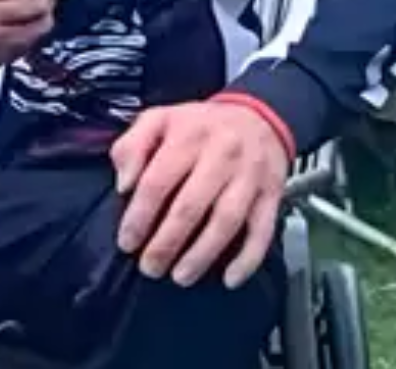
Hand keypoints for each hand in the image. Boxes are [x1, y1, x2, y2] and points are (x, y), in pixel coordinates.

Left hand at [110, 100, 291, 289]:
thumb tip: (124, 184)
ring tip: (181, 276)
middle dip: (166, 243)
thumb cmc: (201, 126)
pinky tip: (230, 278)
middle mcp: (221, 155)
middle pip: (190, 206)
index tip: (128, 241)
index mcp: (188, 135)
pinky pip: (262, 230)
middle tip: (150, 267)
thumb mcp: (159, 119)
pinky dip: (248, 258)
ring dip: (202, 254)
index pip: (158, 181)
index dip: (139, 216)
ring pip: (226, 221)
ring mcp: (249, 176)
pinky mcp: (271, 193)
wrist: (259, 116)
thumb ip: (132, 146)